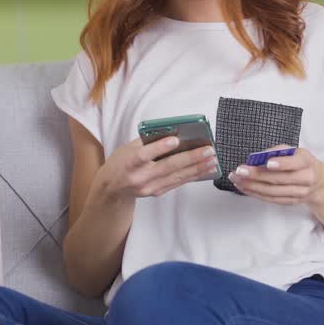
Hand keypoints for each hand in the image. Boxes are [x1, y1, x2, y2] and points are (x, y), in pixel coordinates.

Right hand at [99, 137, 218, 200]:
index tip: (176, 140)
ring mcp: (149, 187)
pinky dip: (192, 175)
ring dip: (197, 168)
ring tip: (212, 160)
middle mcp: (140, 177)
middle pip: (168, 167)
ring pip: (177, 176)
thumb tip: (174, 132)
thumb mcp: (128, 147)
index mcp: (130, 162)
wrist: (111, 188)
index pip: (145, 155)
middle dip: (191, 158)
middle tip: (208, 150)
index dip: (160, 147)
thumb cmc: (121, 162)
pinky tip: (204, 169)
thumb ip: (148, 141)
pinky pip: (177, 183)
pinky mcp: (156, 193)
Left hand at [227, 146, 323, 204]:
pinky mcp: (291, 201)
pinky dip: (256, 194)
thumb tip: (258, 157)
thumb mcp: (294, 151)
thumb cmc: (300, 162)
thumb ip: (277, 151)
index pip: (295, 163)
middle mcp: (305, 179)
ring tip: (237, 180)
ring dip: (252, 186)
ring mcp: (299, 193)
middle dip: (257, 175)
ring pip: (273, 192)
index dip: (281, 164)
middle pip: (279, 179)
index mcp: (306, 162)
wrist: (317, 182)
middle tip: (240, 171)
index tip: (268, 163)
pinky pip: (271, 199)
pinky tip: (244, 188)